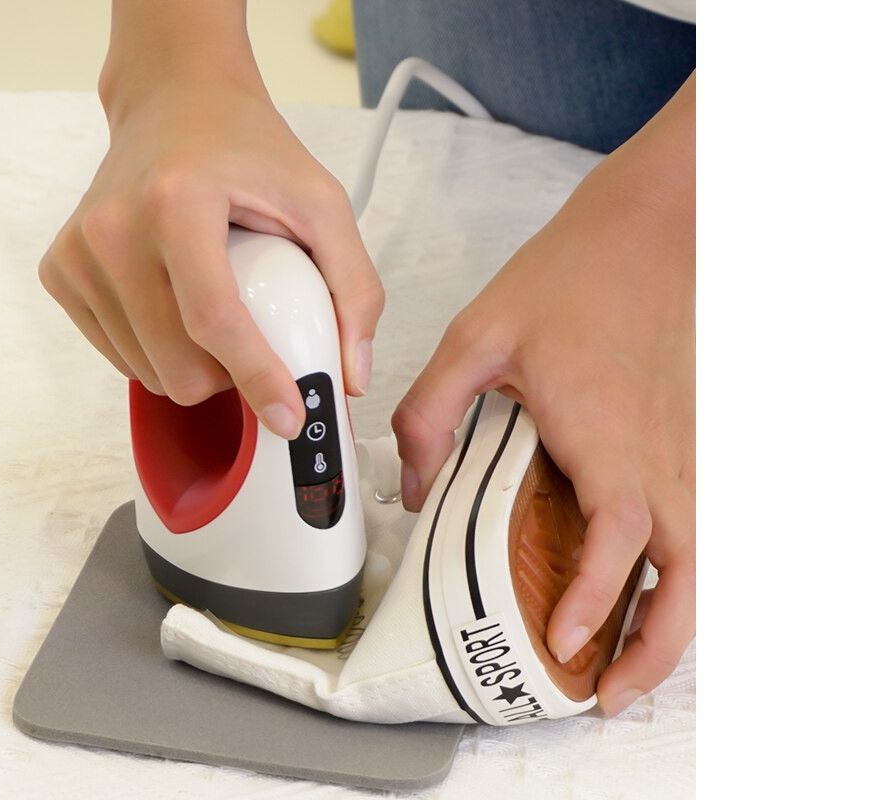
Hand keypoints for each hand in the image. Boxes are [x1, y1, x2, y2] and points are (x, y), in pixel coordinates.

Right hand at [38, 7, 381, 437]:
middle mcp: (114, 227)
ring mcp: (78, 252)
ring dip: (191, 366)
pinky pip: (117, 357)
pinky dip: (155, 351)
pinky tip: (172, 304)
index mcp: (177, 201)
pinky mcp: (60, 271)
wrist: (175, 102)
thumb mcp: (321, 202)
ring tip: (211, 309)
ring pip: (147, 373)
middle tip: (252, 338)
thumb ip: (354, 287)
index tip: (289, 416)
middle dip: (227, 378)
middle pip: (178, 366)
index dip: (257, 379)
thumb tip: (352, 375)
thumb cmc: (246, 150)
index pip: (215, 320)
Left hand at [393, 75, 694, 715]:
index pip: (619, 541)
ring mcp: (686, 452)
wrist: (654, 226)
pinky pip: (697, 527)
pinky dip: (679, 576)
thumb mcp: (479, 335)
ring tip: (624, 662)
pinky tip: (642, 589)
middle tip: (605, 691)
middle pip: (687, 578)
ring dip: (672, 620)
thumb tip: (411, 487)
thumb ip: (431, 413)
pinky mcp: (692, 441)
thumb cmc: (574, 275)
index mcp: (608, 436)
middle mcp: (660, 456)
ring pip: (702, 561)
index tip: (563, 642)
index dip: (594, 601)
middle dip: (655, 649)